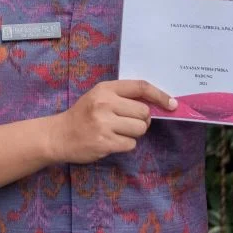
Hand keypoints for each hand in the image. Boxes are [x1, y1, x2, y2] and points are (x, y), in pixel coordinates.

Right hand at [49, 80, 176, 163]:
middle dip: (141, 120)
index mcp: (106, 89)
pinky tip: (111, 141)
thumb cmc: (83, 114)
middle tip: (127, 122)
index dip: (160, 95)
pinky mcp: (105, 143)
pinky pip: (131, 144)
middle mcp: (105, 103)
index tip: (172, 104)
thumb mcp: (100, 97)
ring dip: (133, 133)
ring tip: (117, 132)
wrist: (59, 135)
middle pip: (144, 112)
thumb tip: (156, 104)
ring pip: (139, 129)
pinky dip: (125, 144)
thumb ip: (123, 97)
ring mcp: (104, 124)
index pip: (140, 87)